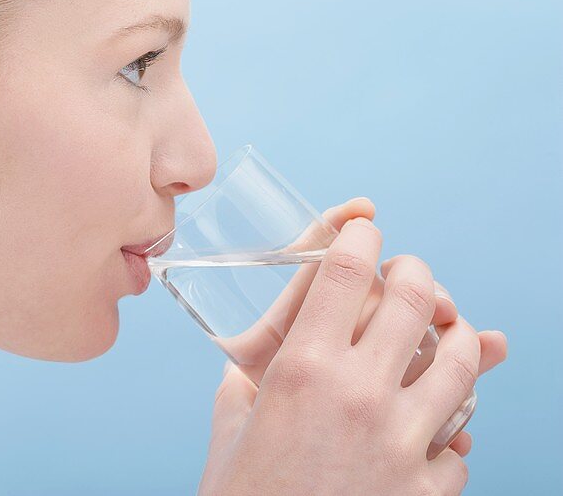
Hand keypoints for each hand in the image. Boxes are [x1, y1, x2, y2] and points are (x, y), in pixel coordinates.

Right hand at [198, 197, 508, 494]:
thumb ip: (248, 378)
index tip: (363, 228)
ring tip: (450, 331)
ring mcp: (404, 442)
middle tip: (409, 270)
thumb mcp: (232, 424)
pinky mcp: (430, 488)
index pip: (342, 274)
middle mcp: (359, 395)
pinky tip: (440, 425)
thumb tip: (255, 354)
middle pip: (414, 299)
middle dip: (416, 271)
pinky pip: (464, 439)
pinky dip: (454, 426)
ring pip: (462, 360)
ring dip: (458, 336)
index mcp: (301, 371)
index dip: (357, 238)